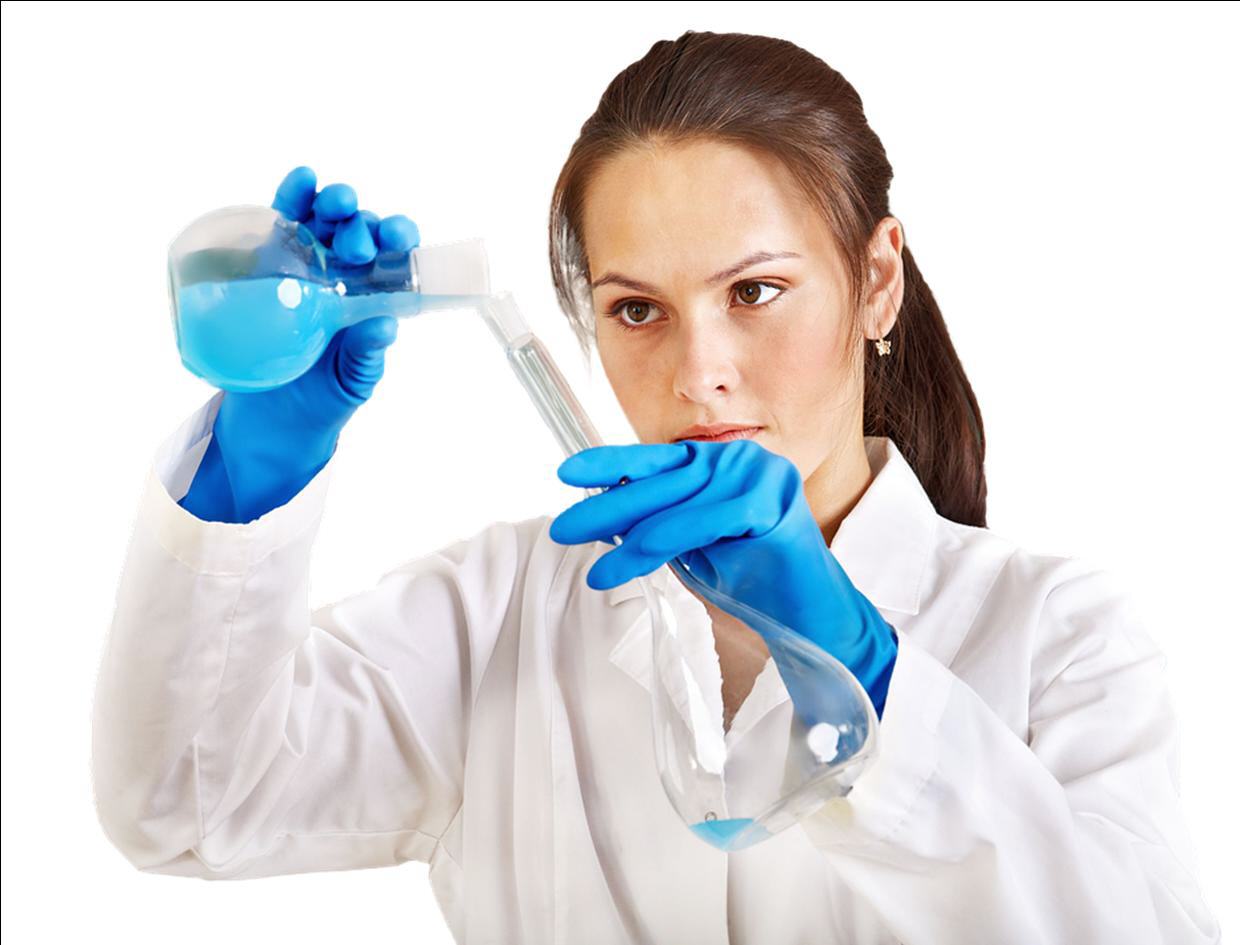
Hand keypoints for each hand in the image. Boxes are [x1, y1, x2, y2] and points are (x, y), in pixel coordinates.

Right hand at [178, 166, 419, 522]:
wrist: (272, 421)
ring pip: (325, 221)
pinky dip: (293, 197)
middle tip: (357, 244)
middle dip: (363, 226)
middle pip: (360, 233)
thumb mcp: (352, 381)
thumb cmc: (323, 399)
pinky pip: (283, 223)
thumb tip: (385, 325)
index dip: (399, 240)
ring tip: (335, 204)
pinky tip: (303, 182)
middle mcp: (345, 276)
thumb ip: (366, 353)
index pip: (394, 258)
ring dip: (333, 204)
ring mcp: (307, 266)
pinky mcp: (269, 263)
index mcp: (373, 298)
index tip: (398, 238)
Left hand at [549, 438, 898, 719]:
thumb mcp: (693, 544)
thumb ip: (657, 522)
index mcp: (720, 461)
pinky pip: (703, 522)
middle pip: (661, 481)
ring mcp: (760, 474)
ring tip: (598, 572)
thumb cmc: (751, 578)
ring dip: (629, 541)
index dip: (611, 463)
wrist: (808, 616)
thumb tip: (602, 515)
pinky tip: (628, 562)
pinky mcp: (771, 502)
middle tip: (564, 530)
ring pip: (676, 505)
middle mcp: (740, 458)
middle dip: (607, 508)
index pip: (657, 459)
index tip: (566, 473)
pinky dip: (662, 543)